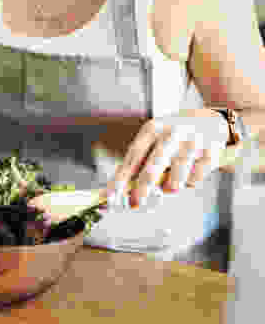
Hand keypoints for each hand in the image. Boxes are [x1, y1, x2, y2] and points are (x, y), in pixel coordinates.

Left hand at [107, 108, 228, 207]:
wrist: (211, 119)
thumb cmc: (173, 135)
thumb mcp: (153, 139)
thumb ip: (139, 162)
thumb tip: (122, 190)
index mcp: (152, 129)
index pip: (133, 156)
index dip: (121, 178)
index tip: (110, 197)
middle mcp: (172, 133)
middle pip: (153, 166)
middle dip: (142, 189)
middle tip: (134, 204)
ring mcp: (193, 142)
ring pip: (176, 179)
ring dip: (170, 187)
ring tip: (171, 182)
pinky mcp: (212, 153)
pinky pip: (195, 180)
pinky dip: (189, 182)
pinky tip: (191, 172)